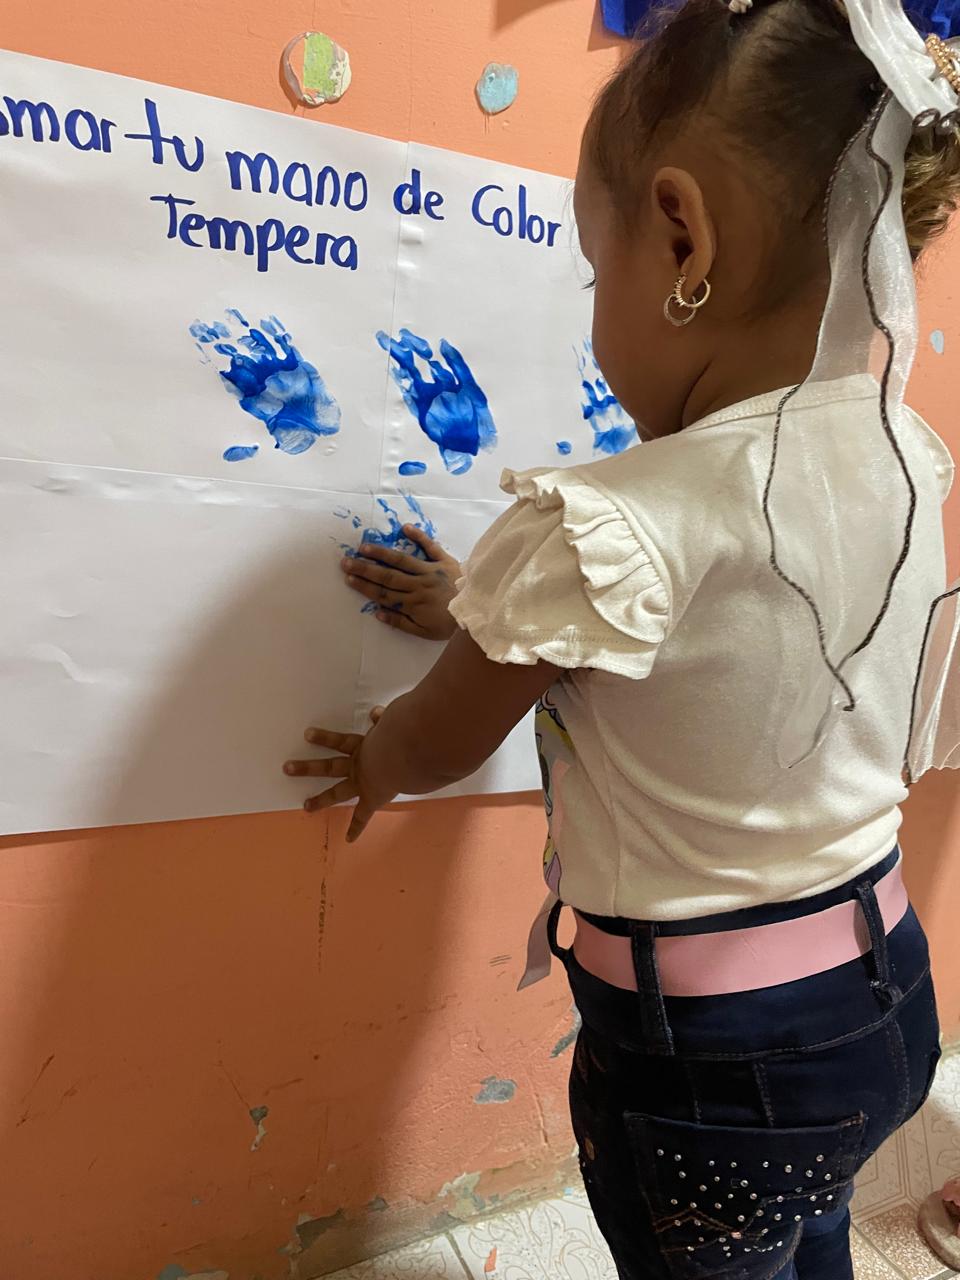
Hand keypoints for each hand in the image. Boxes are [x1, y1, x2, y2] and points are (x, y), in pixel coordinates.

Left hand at [283, 708, 393, 840]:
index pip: (340, 740)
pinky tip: (348, 839)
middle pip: (328, 766)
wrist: (405, 755)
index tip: (306, 734)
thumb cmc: (402, 733)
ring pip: (337, 792)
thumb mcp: (393, 720)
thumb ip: (384, 718)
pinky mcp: (373, 798)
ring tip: (306, 806)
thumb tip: (376, 713)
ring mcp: (363, 783)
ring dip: (321, 799)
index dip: (324, 737)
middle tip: (286, 768)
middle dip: (307, 768)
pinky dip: (357, 828)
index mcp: (363, 745)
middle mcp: (358, 764)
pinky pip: (363, 816)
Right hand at [342, 525, 460, 640]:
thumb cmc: (449, 624)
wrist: (478, 611)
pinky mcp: (445, 561)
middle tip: (346, 561)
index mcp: (413, 603)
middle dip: (364, 568)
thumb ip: (400, 622)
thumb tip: (377, 613)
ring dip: (381, 553)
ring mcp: (431, 570)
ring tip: (364, 547)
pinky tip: (404, 527)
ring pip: (402, 560)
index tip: (348, 579)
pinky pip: (430, 546)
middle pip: (387, 576)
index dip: (364, 586)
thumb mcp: (424, 632)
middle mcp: (418, 584)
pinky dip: (418, 536)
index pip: (383, 594)